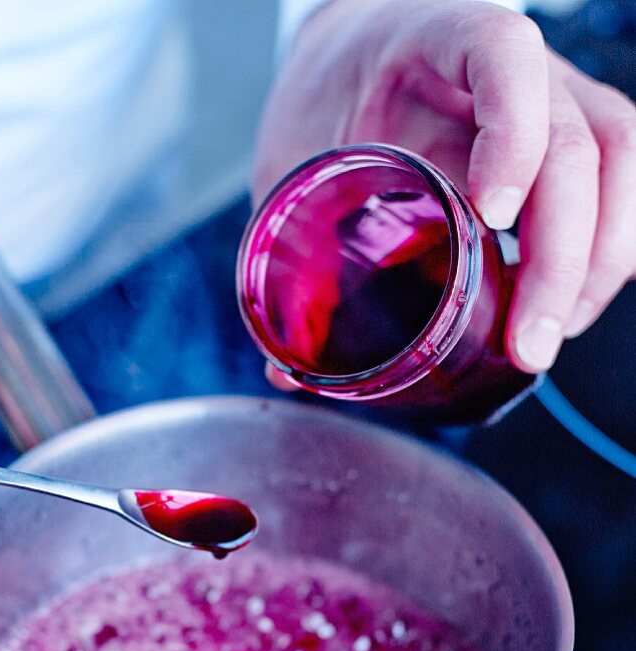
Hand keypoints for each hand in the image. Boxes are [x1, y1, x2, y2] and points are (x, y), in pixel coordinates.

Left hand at [255, 0, 635, 374]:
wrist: (350, 64)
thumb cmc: (324, 103)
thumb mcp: (294, 159)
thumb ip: (291, 250)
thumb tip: (286, 373)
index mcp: (433, 39)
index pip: (504, 57)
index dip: (513, 135)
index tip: (491, 216)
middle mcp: (512, 67)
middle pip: (574, 142)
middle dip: (561, 258)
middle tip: (527, 345)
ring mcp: (551, 98)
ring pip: (619, 163)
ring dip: (599, 261)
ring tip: (551, 333)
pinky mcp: (565, 140)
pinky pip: (622, 181)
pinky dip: (612, 248)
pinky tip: (574, 304)